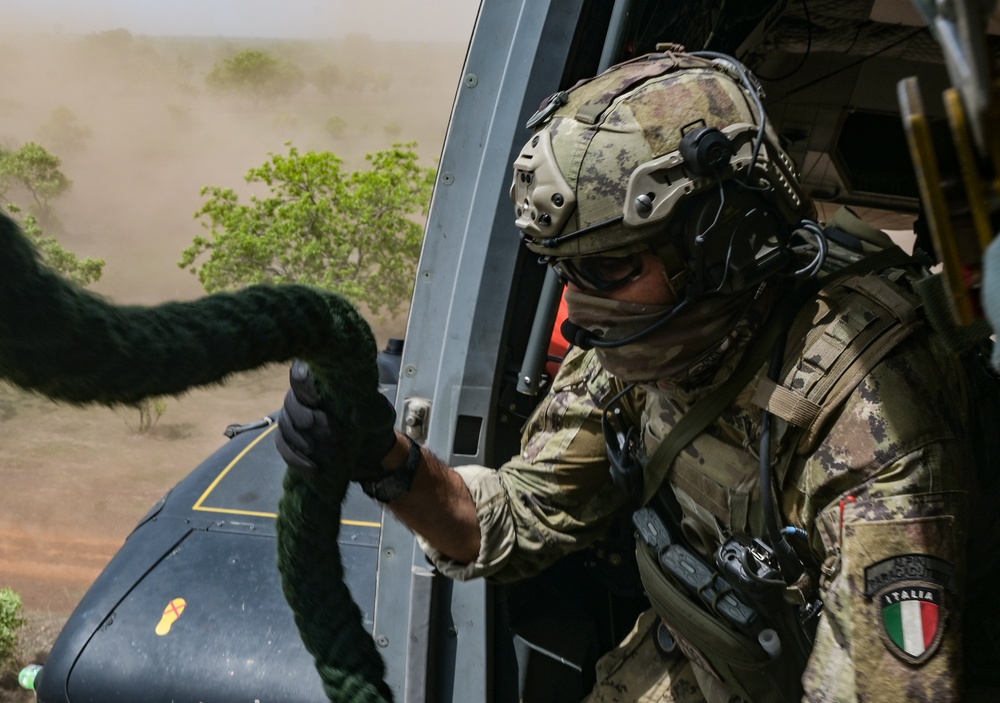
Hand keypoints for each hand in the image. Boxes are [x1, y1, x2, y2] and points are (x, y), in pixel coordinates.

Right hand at [275, 360, 397, 479]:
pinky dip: (296, 458)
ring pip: (285, 426)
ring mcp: (296, 420)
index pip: (301, 372)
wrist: (372, 451)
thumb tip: (356, 414)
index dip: (302, 382)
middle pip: (290, 402)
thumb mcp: (381, 416)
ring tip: (330, 454)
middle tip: (332, 434)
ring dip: (304, 441)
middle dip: (306, 418)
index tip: (316, 398)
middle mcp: (305, 398)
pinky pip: (284, 448)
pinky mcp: (293, 442)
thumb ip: (372, 412)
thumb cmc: (373, 424)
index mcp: (323, 383)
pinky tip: (314, 467)